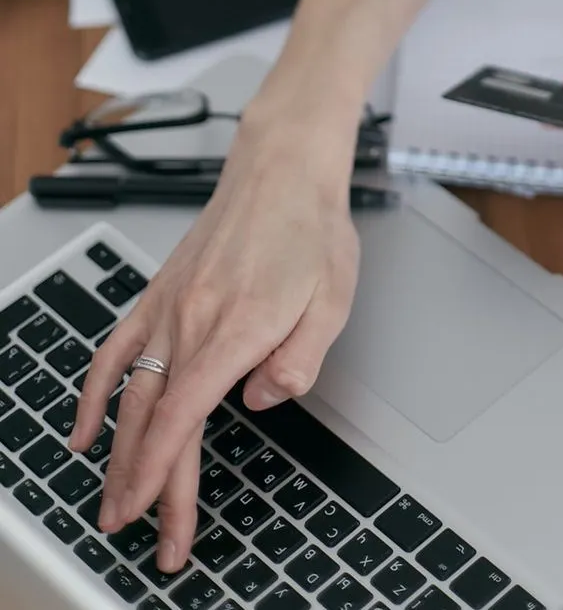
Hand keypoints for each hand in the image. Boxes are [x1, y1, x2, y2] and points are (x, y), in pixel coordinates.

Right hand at [68, 116, 360, 572]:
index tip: (149, 515)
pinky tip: (85, 429)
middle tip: (143, 534)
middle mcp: (192, 321)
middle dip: (147, 485)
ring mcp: (168, 309)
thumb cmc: (311, 231)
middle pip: (158, 420)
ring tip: (111, 501)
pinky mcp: (159, 297)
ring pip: (131, 395)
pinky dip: (95, 394)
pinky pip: (114, 351)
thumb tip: (264, 399)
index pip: (185, 417)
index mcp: (238, 327)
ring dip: (119, 454)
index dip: (163, 473)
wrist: (281, 173)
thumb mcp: (333, 298)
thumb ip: (300, 357)